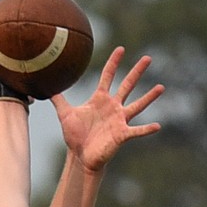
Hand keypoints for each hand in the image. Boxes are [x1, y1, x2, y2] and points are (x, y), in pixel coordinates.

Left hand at [50, 46, 163, 172]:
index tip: (121, 49)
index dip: (114, 62)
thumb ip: (58, 98)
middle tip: (148, 58)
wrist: (81, 157)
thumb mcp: (64, 113)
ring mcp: (119, 120)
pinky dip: (146, 129)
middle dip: (137, 71)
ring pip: (137, 105)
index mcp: (100, 99)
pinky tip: (157, 126)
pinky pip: (136, 131)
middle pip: (127, 85)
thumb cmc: (75, 136)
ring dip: (149, 97)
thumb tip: (45, 84)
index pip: (108, 76)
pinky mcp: (122, 135)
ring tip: (161, 87)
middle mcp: (113, 107)